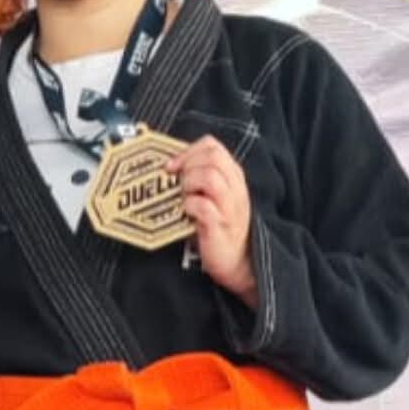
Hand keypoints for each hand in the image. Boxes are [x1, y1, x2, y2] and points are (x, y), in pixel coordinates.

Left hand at [167, 136, 257, 304]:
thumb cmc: (219, 229)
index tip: (172, 166)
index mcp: (233, 176)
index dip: (188, 151)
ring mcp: (230, 207)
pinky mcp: (220, 226)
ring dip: (189, 183)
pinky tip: (186, 214)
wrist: (239, 263)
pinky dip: (189, 206)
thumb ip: (199, 179)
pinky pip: (203, 206)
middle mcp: (235, 187)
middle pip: (212, 157)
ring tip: (184, 197)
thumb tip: (169, 167)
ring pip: (210, 176)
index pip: (212, 146)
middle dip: (187, 165)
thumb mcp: (214, 197)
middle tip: (178, 183)